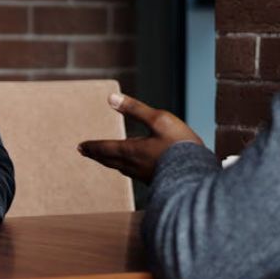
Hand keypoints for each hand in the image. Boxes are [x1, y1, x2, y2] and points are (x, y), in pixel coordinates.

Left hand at [78, 93, 202, 182]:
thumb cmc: (179, 145)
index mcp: (132, 150)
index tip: (81, 146)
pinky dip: (124, 167)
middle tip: (85, 152)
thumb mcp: (158, 120)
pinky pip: (133, 173)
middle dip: (97, 154)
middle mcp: (134, 165)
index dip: (92, 146)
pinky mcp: (156, 180)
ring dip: (109, 161)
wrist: (198, 175)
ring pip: (121, 167)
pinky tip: (131, 167)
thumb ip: (134, 109)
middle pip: (110, 160)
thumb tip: (111, 98)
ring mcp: (144, 175)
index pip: (105, 148)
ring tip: (105, 158)